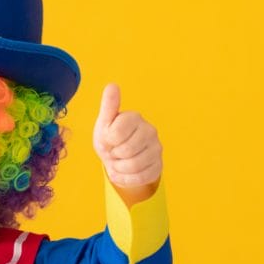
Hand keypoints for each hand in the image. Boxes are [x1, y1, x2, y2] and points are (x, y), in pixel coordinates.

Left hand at [92, 83, 161, 203]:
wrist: (120, 158)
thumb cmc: (111, 138)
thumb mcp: (105, 123)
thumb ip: (109, 105)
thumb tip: (112, 85)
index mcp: (134, 117)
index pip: (116, 134)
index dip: (107, 141)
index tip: (108, 138)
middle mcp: (150, 130)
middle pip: (126, 151)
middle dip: (114, 156)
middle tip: (113, 152)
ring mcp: (157, 148)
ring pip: (133, 166)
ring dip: (119, 168)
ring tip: (118, 161)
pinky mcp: (158, 165)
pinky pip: (140, 178)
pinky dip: (126, 179)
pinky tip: (123, 172)